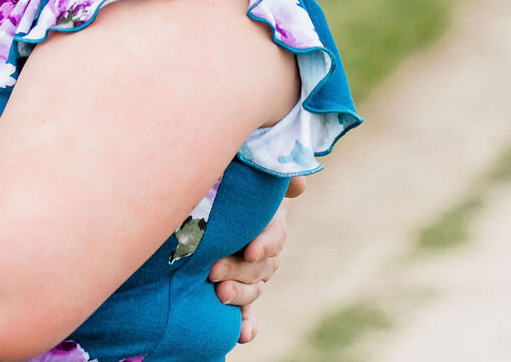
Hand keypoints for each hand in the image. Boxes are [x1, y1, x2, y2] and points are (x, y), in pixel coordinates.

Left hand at [210, 174, 303, 343]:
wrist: (212, 200)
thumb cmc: (233, 183)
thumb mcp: (251, 175)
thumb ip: (274, 177)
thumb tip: (299, 184)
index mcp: (270, 223)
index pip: (274, 236)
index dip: (265, 244)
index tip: (250, 251)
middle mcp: (264, 251)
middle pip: (261, 267)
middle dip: (239, 271)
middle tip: (213, 271)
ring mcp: (252, 273)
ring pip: (253, 289)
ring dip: (240, 295)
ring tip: (219, 295)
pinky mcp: (239, 289)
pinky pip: (247, 310)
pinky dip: (247, 324)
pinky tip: (243, 335)